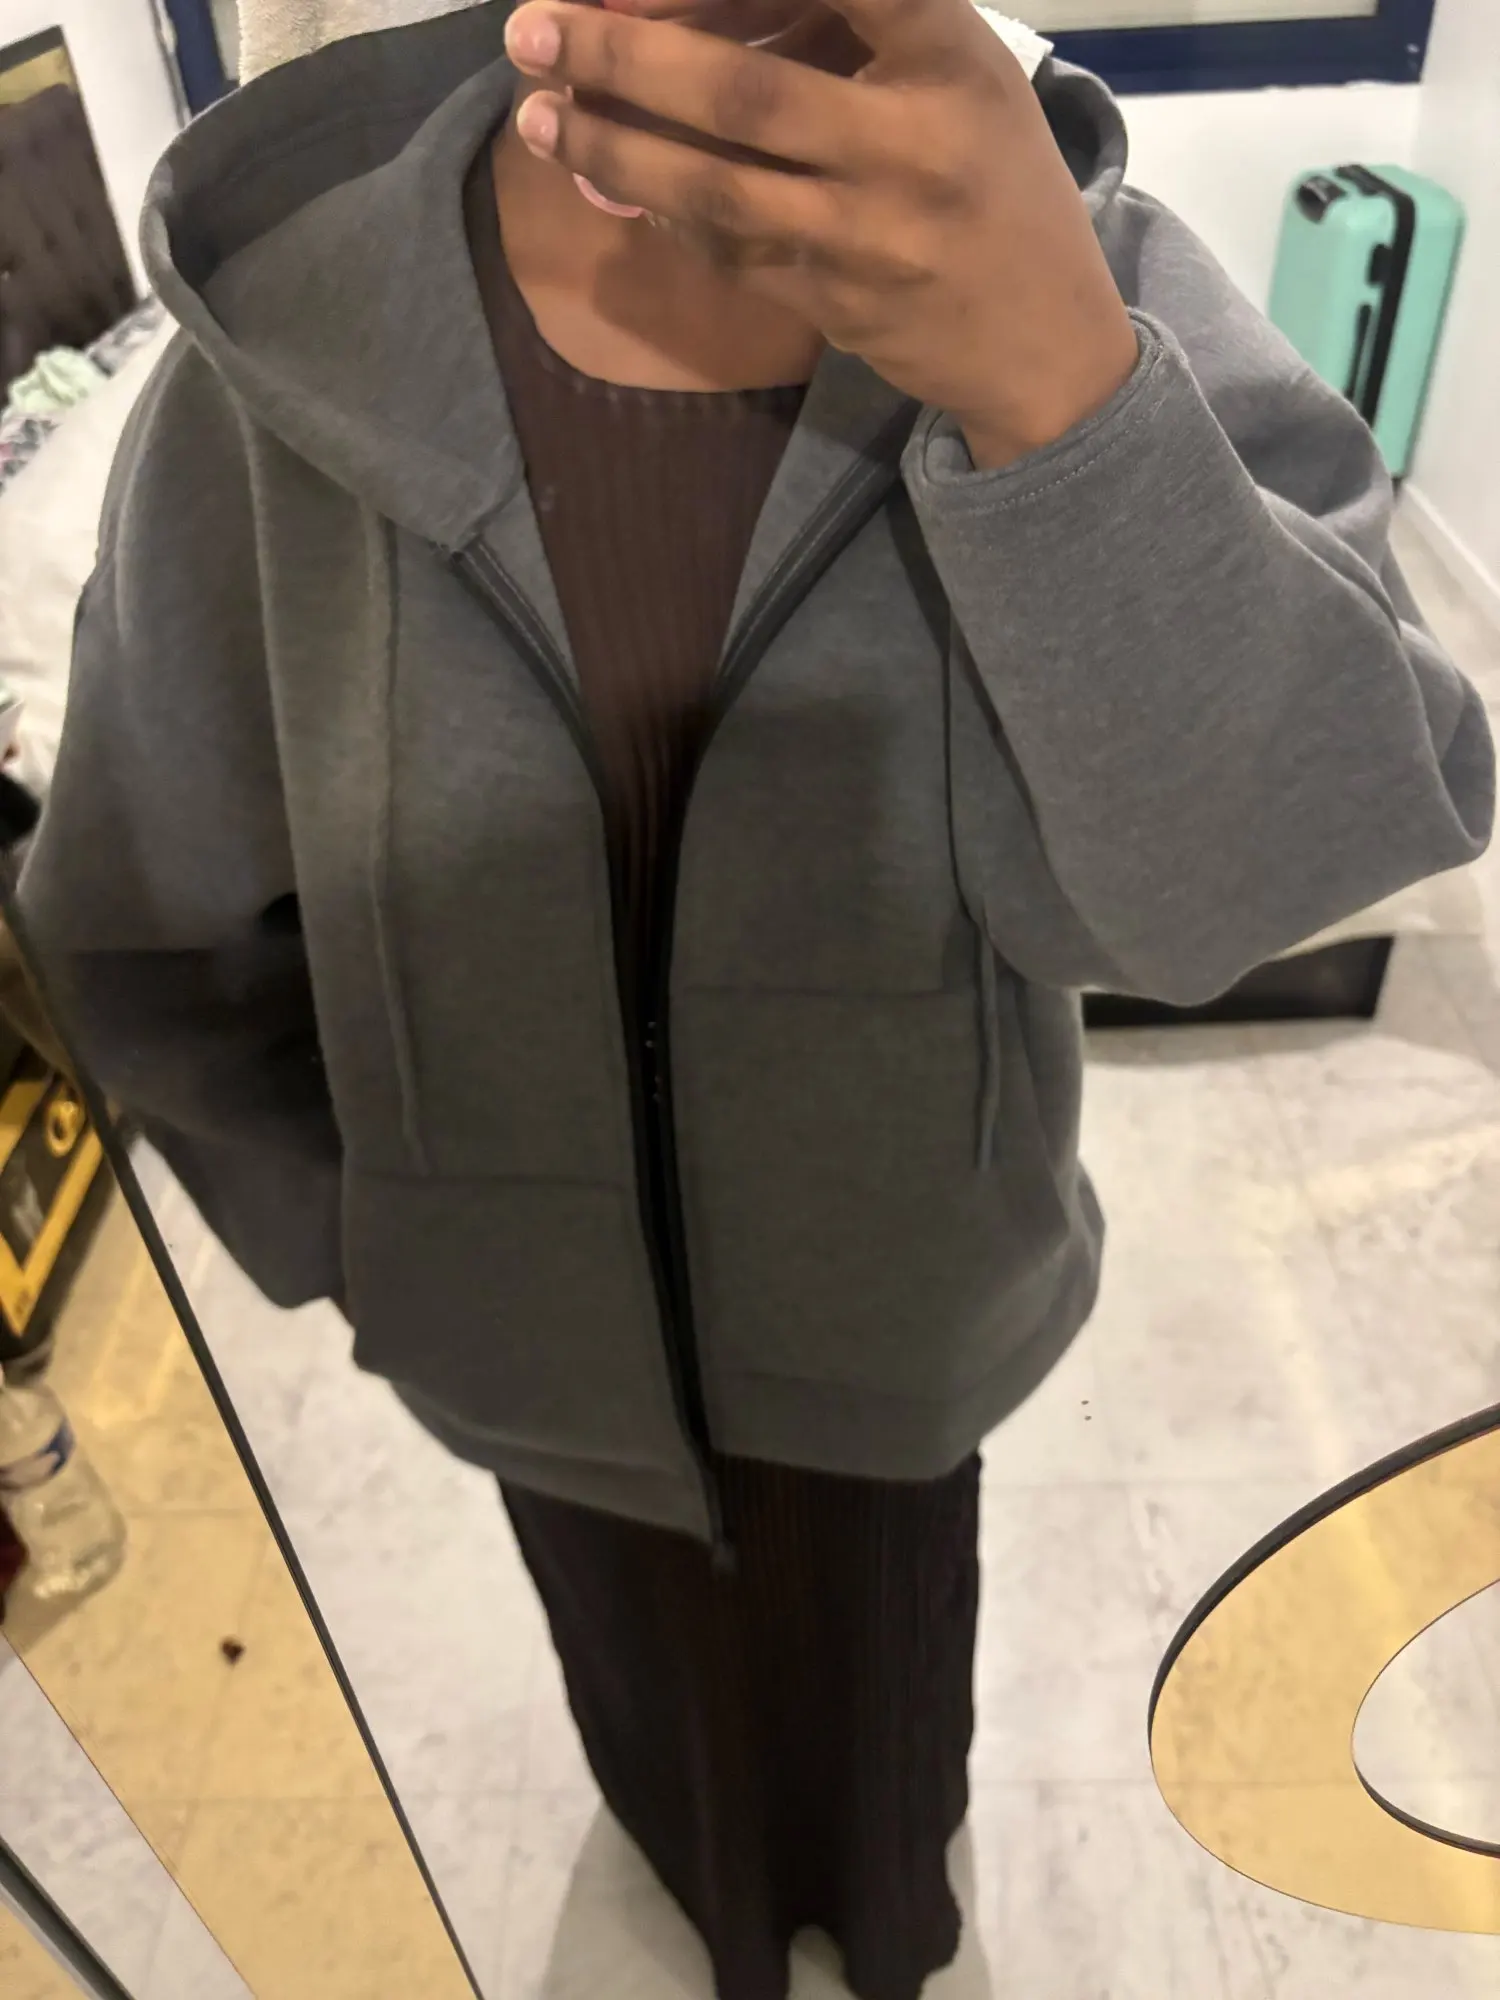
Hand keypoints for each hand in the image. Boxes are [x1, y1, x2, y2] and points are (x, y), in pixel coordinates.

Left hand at [503, 0, 1139, 466]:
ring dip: (614, 149)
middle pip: (742, 93)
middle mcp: (914, 142)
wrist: (1046, 341)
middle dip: (622, 58)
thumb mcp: (956, 75)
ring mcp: (873, 235)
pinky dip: (664, 212)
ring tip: (538, 115)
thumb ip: (853, 31)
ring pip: (717, 188)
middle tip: (532, 25)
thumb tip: (683, 13)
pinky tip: (607, 178)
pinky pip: (729, 250)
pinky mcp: (841, 307)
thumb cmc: (992, 184)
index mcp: (951, 55)